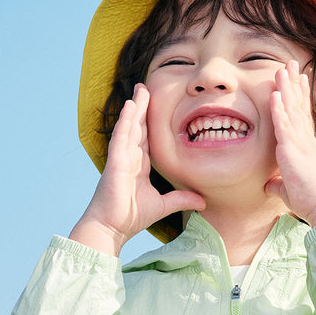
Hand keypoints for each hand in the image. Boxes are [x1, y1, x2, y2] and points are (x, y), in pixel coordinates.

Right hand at [70, 85, 205, 253]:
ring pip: (130, 127)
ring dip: (135, 108)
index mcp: (139, 165)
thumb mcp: (163, 205)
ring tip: (141, 89)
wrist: (112, 227)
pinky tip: (131, 107)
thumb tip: (203, 202)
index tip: (157, 104)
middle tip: (146, 86)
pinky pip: (121, 136)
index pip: (146, 138)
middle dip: (143, 107)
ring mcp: (121, 158)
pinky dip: (126, 121)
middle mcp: (130, 158)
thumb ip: (182, 199)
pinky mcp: (115, 162)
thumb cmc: (131, 217)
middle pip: (138, 127)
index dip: (150, 121)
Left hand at [265, 61, 315, 224]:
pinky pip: (284, 125)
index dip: (300, 97)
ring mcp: (300, 144)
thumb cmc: (311, 202)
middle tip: (291, 64)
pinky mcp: (293, 151)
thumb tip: (269, 187)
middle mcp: (305, 141)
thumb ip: (278, 186)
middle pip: (298, 106)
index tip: (299, 80)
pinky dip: (280, 108)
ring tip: (282, 68)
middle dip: (293, 84)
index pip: (302, 117)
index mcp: (305, 148)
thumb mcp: (289, 192)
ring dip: (286, 88)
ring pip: (292, 110)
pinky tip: (276, 93)